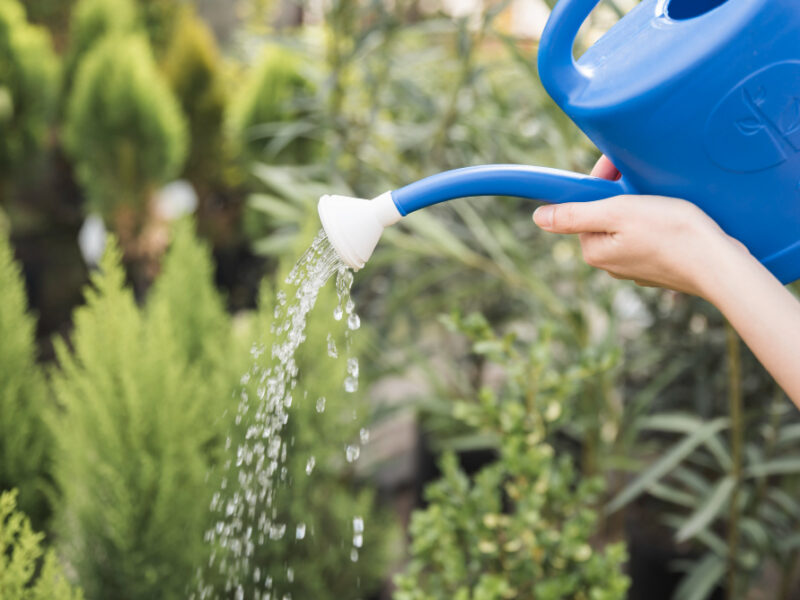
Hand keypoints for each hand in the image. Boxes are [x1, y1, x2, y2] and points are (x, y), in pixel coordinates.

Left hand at [532, 156, 749, 298]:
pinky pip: (648, 236)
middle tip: (643, 178)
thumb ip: (575, 214)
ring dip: (640, 206)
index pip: (584, 207)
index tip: (616, 165)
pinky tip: (674, 217)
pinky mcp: (659, 267)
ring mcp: (635, 267)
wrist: (720, 263)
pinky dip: (657, 222)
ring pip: (627, 225)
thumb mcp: (618, 213)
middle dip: (620, 194)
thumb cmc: (670, 233)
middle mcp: (610, 263)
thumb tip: (538, 218)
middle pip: (605, 216)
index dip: (599, 182)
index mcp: (594, 250)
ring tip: (661, 197)